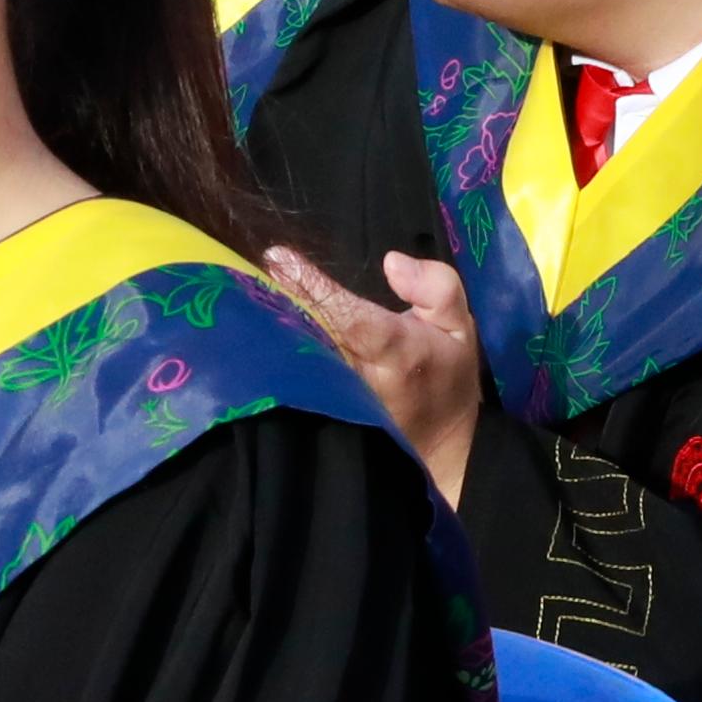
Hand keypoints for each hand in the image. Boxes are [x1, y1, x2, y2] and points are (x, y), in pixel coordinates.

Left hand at [262, 247, 484, 503]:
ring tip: (242, 295)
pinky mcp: (325, 413)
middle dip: (279, 304)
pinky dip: (275, 356)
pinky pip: (296, 380)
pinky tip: (253, 332)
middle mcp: (365, 378)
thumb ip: (436, 286)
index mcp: (401, 351)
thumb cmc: (445, 371)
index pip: (352, 317)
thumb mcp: (460, 325)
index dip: (315, 290)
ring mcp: (341, 400)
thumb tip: (392, 261)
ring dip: (271, 330)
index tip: (279, 259)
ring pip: (299, 361)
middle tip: (245, 269)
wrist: (443, 441)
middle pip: (314, 338)